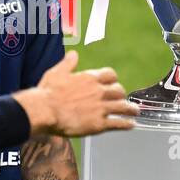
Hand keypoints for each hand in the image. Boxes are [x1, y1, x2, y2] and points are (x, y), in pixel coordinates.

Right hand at [17, 50, 138, 136]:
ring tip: (134, 111)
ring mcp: (101, 108)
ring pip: (123, 107)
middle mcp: (99, 92)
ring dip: (131, 109)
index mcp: (90, 78)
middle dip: (120, 94)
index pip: (110, 75)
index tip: (112, 83)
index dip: (112, 80)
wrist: (45, 110)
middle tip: (121, 99)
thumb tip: (74, 54)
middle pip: (119, 91)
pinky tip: (131, 124)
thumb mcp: (57, 72)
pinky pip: (119, 123)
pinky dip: (127, 124)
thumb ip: (68, 63)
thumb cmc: (48, 92)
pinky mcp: (99, 124)